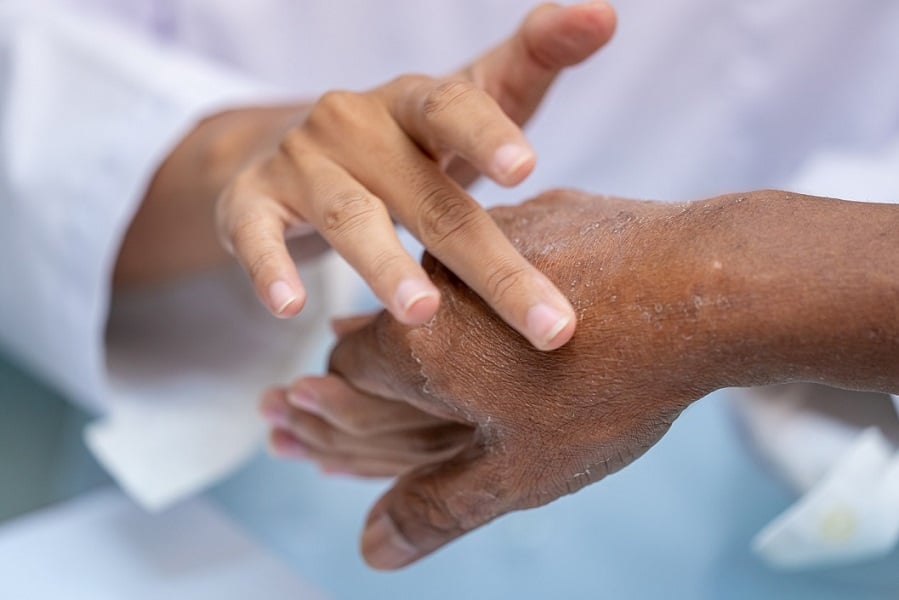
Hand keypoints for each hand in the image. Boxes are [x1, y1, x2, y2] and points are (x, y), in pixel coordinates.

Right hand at [215, 2, 616, 349]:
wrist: (293, 149)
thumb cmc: (405, 141)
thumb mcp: (465, 98)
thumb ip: (531, 61)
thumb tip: (605, 12)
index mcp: (414, 104)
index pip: (452, 107)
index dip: (486, 134)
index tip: (526, 167)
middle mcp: (356, 125)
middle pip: (429, 197)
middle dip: (491, 265)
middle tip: (545, 322)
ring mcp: (302, 164)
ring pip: (350, 219)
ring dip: (385, 266)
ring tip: (423, 314)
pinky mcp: (252, 202)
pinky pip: (258, 236)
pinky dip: (270, 268)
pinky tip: (290, 307)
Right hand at [288, 191, 727, 568]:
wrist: (702, 285)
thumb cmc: (608, 384)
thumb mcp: (519, 470)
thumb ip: (437, 507)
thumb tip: (372, 551)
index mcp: (418, 341)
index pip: (346, 372)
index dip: (335, 406)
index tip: (317, 419)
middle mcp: (440, 278)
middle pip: (388, 329)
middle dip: (374, 367)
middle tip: (352, 384)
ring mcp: (495, 238)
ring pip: (446, 291)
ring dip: (435, 324)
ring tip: (445, 350)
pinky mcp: (546, 213)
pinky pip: (502, 261)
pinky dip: (500, 291)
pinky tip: (530, 311)